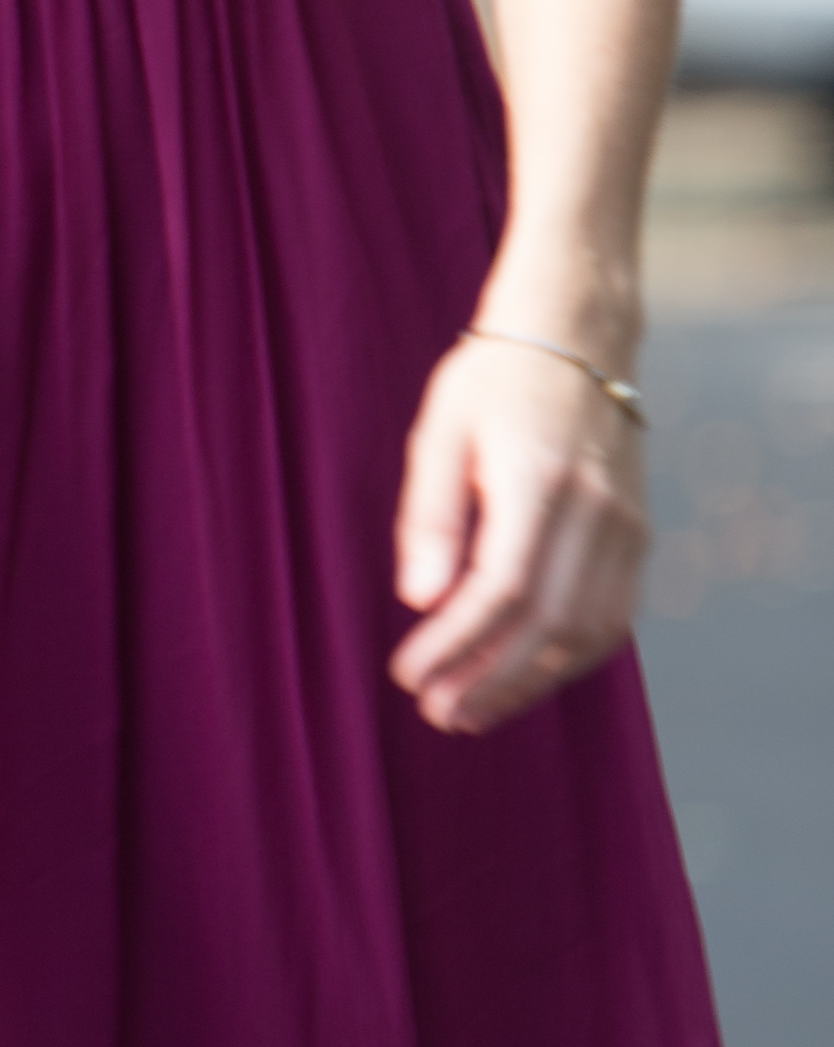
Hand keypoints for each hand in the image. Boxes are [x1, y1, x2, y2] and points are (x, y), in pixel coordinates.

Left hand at [390, 327, 647, 735]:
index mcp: (539, 480)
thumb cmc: (494, 380)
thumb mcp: (441, 431)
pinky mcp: (638, 534)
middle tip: (437, 713)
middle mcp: (595, 509)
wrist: (579, 333)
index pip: (502, 590)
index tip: (408, 674)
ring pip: (589, 631)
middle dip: (491, 680)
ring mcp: (627, 525)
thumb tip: (418, 600)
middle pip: (549, 624)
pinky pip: (613, 616)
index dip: (455, 644)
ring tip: (472, 711)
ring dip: (530, 682)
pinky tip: (523, 676)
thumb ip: (430, 515)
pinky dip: (569, 657)